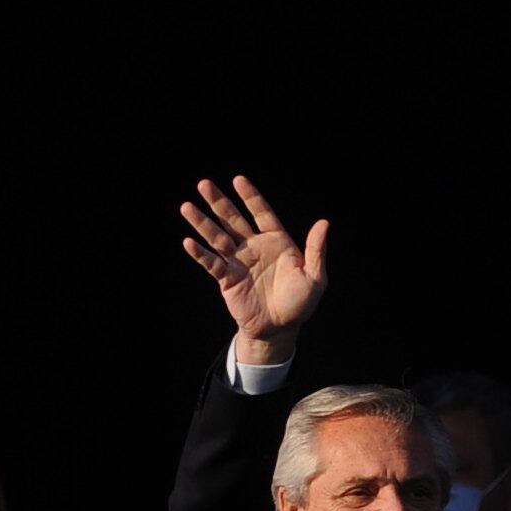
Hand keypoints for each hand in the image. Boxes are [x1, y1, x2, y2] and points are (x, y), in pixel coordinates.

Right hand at [177, 174, 328, 368]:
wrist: (280, 330)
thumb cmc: (300, 303)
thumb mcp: (314, 278)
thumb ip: (316, 251)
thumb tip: (324, 223)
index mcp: (276, 241)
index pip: (261, 213)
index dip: (250, 197)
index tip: (238, 180)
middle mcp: (254, 247)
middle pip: (233, 219)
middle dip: (219, 202)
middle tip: (203, 184)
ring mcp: (238, 262)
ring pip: (218, 237)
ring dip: (202, 223)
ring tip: (186, 207)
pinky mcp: (227, 279)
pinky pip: (212, 264)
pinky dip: (200, 254)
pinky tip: (188, 241)